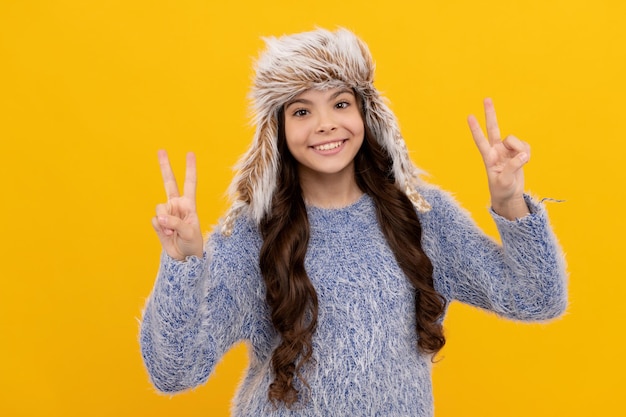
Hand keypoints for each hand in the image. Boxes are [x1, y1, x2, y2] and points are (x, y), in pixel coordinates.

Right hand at [151, 150, 202, 259]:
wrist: (183, 258)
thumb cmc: (193, 244)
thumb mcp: (189, 233)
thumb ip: (175, 223)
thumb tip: (159, 218)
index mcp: (189, 204)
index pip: (190, 183)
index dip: (190, 169)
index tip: (190, 154)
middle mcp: (177, 205)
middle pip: (169, 182)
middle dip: (165, 166)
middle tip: (161, 150)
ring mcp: (166, 213)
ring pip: (159, 208)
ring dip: (165, 222)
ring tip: (173, 233)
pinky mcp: (158, 223)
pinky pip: (155, 221)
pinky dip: (160, 229)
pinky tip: (168, 236)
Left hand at [467, 98, 529, 219]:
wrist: (510, 195)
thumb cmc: (502, 190)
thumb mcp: (505, 181)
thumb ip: (513, 167)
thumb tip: (523, 155)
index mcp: (488, 157)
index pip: (480, 141)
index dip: (476, 129)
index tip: (469, 116)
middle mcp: (496, 150)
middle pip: (493, 128)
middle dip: (490, 114)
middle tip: (486, 99)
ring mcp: (507, 150)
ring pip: (516, 141)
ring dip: (521, 151)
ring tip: (520, 164)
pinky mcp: (518, 152)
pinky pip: (526, 147)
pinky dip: (527, 154)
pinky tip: (524, 162)